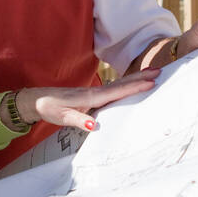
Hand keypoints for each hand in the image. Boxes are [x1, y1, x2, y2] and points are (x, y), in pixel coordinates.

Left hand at [15, 68, 158, 131]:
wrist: (37, 99)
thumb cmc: (49, 108)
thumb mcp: (60, 117)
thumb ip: (77, 120)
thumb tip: (93, 126)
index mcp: (90, 97)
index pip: (116, 91)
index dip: (134, 87)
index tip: (151, 82)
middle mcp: (94, 92)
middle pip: (122, 83)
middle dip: (140, 77)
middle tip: (160, 70)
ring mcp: (94, 92)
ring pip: (119, 84)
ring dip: (136, 79)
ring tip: (152, 73)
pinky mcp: (92, 95)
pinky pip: (114, 88)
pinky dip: (126, 84)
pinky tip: (132, 84)